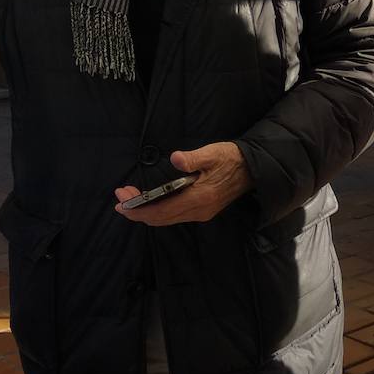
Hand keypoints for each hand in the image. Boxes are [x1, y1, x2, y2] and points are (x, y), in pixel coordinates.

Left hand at [114, 142, 252, 226]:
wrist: (253, 169)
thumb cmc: (231, 158)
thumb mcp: (213, 153)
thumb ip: (193, 158)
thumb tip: (176, 158)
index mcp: (200, 198)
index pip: (162, 211)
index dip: (139, 209)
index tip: (121, 201)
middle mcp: (199, 211)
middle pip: (160, 219)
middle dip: (137, 210)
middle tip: (121, 196)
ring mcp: (201, 213)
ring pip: (166, 219)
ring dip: (146, 212)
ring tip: (130, 198)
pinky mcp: (202, 211)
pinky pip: (174, 216)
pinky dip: (158, 211)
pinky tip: (150, 201)